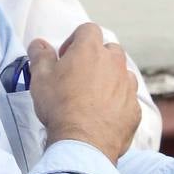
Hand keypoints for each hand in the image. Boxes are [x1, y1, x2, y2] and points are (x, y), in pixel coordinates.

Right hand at [28, 23, 139, 162]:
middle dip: (95, 58)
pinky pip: (128, 99)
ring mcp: (128, 86)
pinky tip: (101, 116)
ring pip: (122, 73)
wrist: (83, 143)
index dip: (75, 40)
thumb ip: (40, 55)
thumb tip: (39, 44)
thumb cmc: (60, 106)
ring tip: (91, 98)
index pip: (88, 30)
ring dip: (109, 80)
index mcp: (90, 50)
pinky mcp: (134, 109)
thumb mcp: (40, 77)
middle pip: (109, 50)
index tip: (65, 57)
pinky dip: (117, 103)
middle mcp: (114, 63)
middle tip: (78, 77)